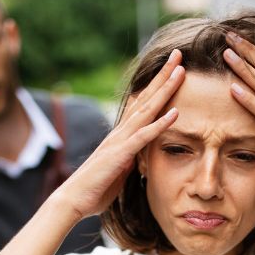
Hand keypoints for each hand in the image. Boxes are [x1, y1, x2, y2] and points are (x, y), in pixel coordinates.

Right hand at [48, 50, 185, 219]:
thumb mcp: (120, 170)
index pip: (143, 104)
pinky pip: (144, 136)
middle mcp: (121, 131)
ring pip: (146, 109)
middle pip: (145, 97)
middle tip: (179, 54)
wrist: (73, 200)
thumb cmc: (95, 188)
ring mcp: (120, 140)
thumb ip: (130, 158)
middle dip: (163, 75)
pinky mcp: (120, 154)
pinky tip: (175, 112)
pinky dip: (160, 124)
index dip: (158, 86)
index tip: (173, 69)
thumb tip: (140, 156)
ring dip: (165, 90)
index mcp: (122, 135)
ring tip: (181, 71)